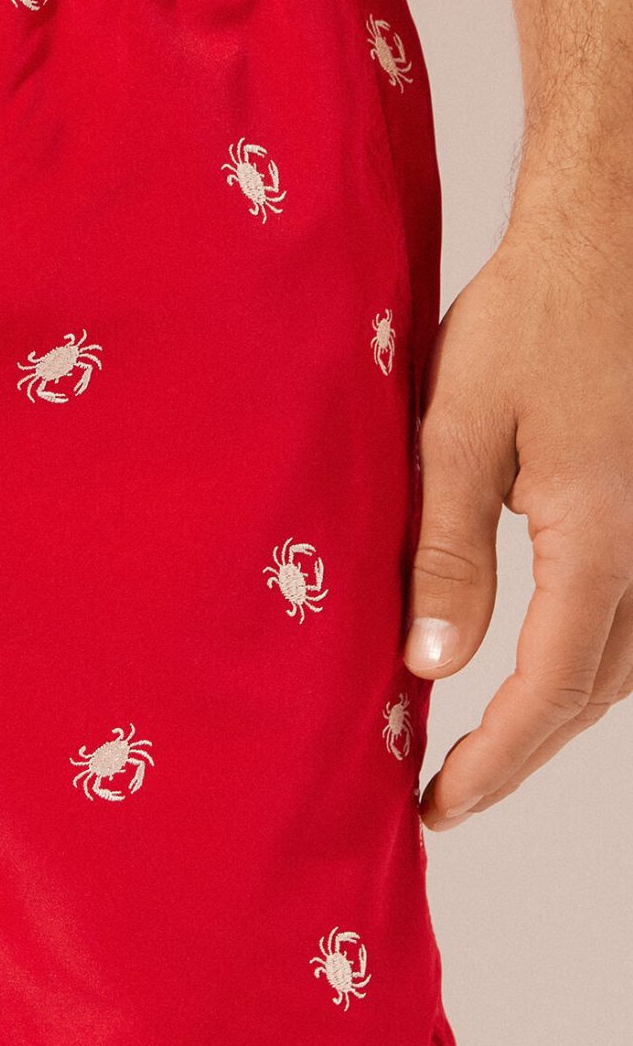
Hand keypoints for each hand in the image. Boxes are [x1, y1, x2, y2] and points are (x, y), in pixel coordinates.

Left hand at [407, 188, 632, 824]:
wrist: (610, 240)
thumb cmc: (535, 316)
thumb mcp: (459, 430)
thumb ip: (446, 552)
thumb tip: (431, 665)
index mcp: (601, 540)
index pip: (548, 689)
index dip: (494, 760)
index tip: (439, 805)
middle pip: (594, 691)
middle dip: (522, 753)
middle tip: (449, 794)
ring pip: (624, 660)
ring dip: (557, 710)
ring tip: (483, 746)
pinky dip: (588, 658)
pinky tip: (540, 665)